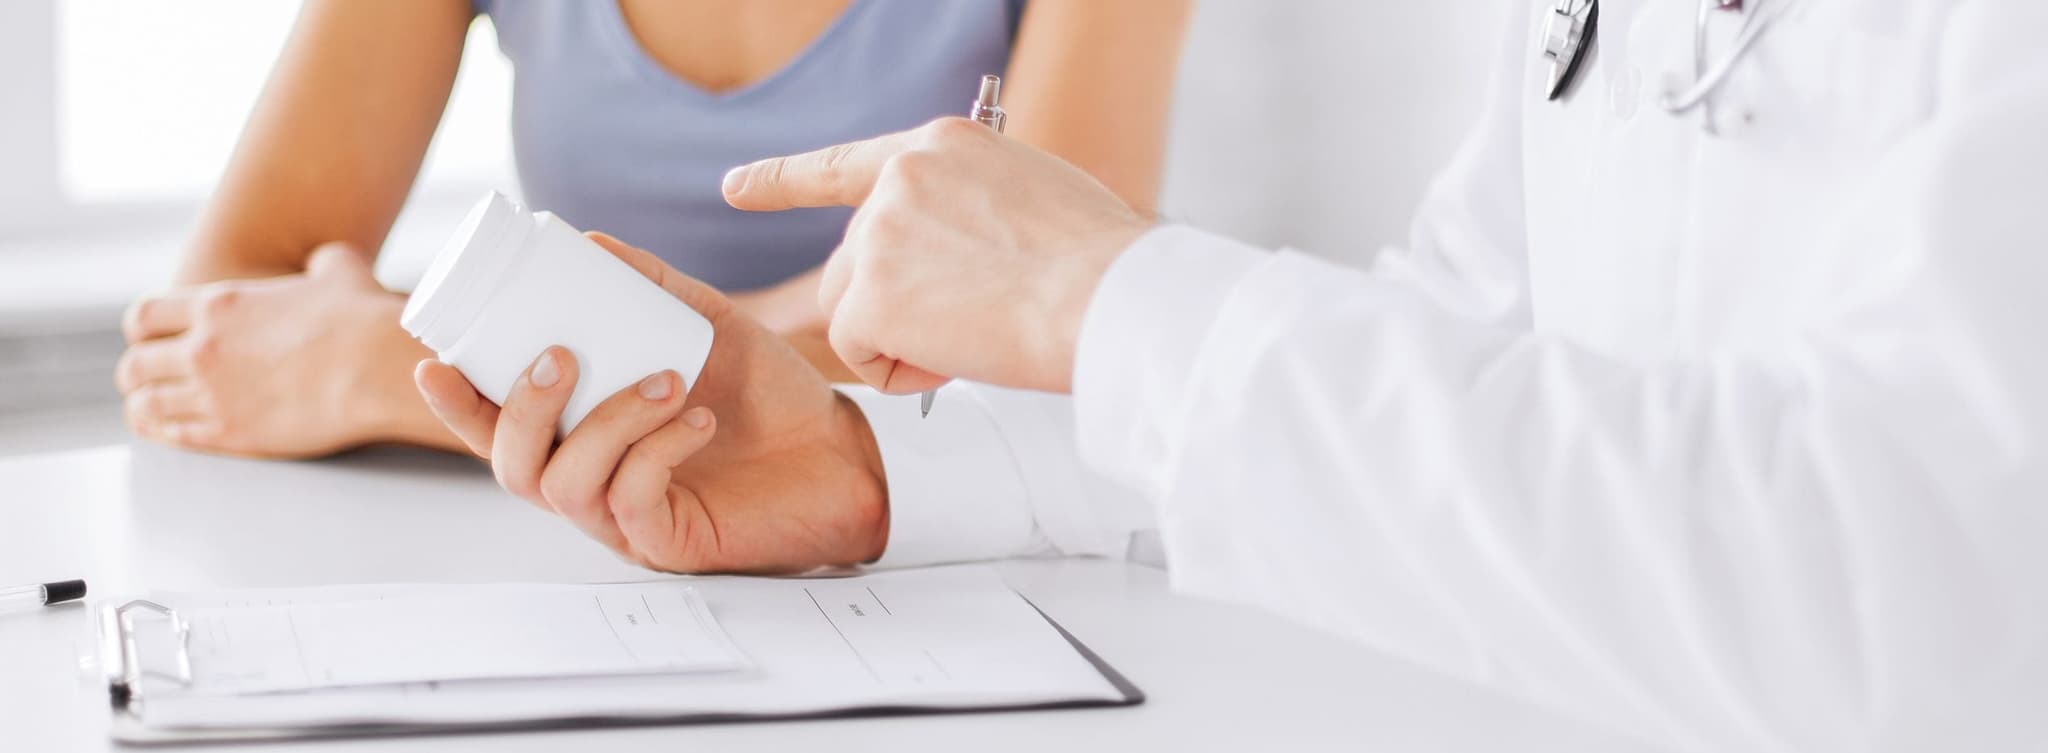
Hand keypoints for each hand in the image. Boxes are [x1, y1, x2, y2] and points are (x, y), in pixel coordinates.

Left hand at [115, 244, 431, 457]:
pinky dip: (164, 433)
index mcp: (219, 305)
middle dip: (138, 371)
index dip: (144, 330)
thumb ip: (321, 264)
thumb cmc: (364, 319)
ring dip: (145, 406)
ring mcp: (212, 394)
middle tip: (147, 378)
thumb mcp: (341, 272)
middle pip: (135, 364)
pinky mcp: (230, 433)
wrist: (379, 369)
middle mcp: (204, 348)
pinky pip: (174, 435)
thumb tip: (324, 264)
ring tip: (150, 409)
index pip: (145, 316)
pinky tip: (168, 431)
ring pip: (146, 404)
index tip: (153, 339)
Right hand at [414, 232, 888, 572]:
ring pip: (567, 486)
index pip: (496, 429)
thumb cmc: (769, 397)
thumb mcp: (706, 326)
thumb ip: (650, 287)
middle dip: (522, 409)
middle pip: (512, 466)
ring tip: (665, 379)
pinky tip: (696, 417)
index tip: (431, 358)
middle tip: (562, 357)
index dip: (455, 403)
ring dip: (607, 423)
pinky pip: (634, 502)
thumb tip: (588, 240)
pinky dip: (657, 451)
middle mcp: (592, 483)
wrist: (841, 449)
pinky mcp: (671, 543)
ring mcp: (627, 520)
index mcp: (582, 437)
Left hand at [722, 117, 1152, 394]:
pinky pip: (862, 354)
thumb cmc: (1098, 262)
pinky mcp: (867, 293)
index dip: (783, 179)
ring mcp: (877, 235)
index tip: (734, 188)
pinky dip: (906, 372)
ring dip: (905, 338)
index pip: (845, 164)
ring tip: (979, 330)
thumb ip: (970, 208)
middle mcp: (899, 180)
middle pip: (855, 262)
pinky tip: (961, 352)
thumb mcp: (1032, 195)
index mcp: (942, 146)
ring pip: (854, 310)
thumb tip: (954, 253)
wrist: (1106, 294)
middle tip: (974, 317)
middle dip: (895, 305)